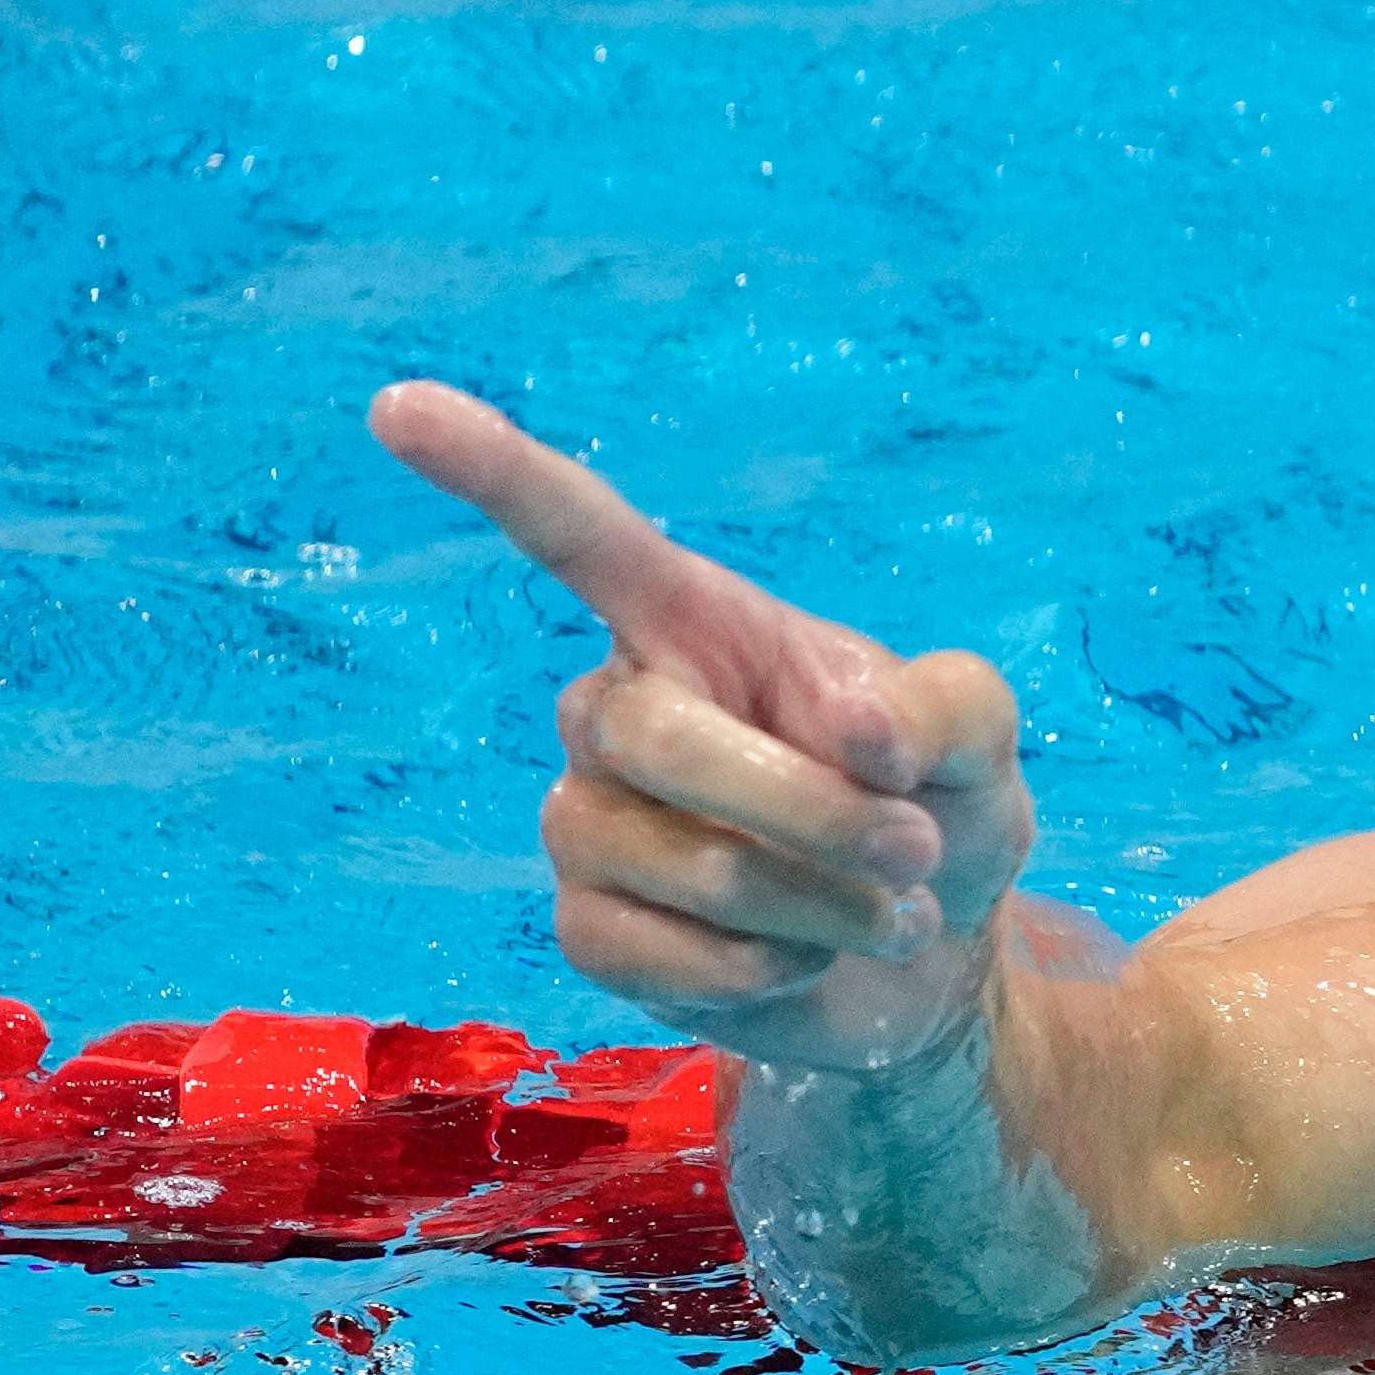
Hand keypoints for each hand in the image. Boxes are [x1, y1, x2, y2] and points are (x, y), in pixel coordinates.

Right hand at [376, 381, 1032, 1074]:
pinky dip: (773, 968)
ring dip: (822, 902)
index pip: (578, 537)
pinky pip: (666, 956)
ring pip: (686, 866)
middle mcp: (614, 712)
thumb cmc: (934, 805)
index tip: (398, 405)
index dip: (494, 474)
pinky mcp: (590, 928)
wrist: (932, 950)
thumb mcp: (976, 739)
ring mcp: (587, 821)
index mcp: (692, 626)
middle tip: (916, 849)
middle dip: (815, 810)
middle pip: (661, 741)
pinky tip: (805, 954)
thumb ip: (946, 706)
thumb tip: (858, 732)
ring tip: (886, 911)